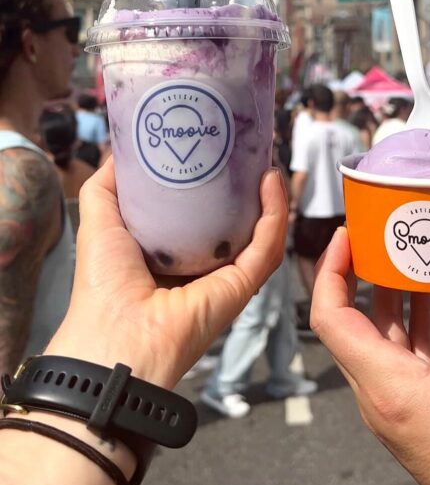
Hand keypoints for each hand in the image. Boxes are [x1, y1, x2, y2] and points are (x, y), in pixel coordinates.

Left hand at [50, 158, 287, 389]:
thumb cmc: (102, 285)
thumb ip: (108, 186)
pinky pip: (267, 246)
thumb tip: (125, 151)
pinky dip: (275, 214)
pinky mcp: (242, 287)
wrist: (115, 334)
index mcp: (169, 255)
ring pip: (260, 233)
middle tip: (250, 152)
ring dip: (269, 199)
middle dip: (248, 188)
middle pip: (237, 223)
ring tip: (266, 162)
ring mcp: (224, 278)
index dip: (214, 184)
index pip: (202, 216)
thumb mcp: (98, 219)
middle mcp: (200, 267)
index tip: (220, 151)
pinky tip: (271, 183)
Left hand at [311, 230, 429, 484]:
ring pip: (375, 343)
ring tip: (405, 256)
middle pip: (347, 325)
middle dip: (358, 276)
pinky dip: (409, 327)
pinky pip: (400, 361)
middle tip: (376, 235)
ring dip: (386, 300)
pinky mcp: (416, 418)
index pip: (330, 318)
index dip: (331, 271)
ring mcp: (396, 412)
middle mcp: (380, 401)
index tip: (347, 235)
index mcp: (389, 389)